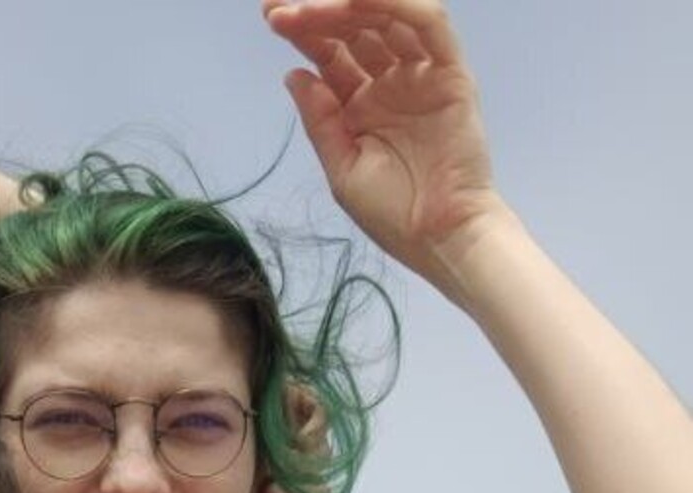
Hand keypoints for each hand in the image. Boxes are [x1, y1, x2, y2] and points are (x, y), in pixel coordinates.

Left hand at [262, 0, 499, 279]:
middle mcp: (392, 83)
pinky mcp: (451, 74)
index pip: (330, 53)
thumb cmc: (396, 216)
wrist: (441, 239)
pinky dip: (396, 4)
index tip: (271, 14)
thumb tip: (294, 74)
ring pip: (386, 17)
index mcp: (363, 105)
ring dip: (346, 6)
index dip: (302, 30)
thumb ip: (320, 121)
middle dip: (316, 11)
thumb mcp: (343, 170)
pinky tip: (357, 0)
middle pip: (354, 27)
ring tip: (307, 7)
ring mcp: (422, 75)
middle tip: (279, 5)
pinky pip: (427, 23)